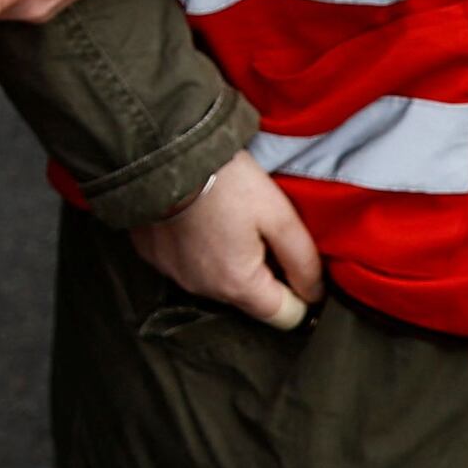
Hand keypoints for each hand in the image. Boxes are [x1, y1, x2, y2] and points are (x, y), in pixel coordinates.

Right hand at [130, 150, 325, 329]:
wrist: (166, 152)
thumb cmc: (227, 181)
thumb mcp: (280, 216)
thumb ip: (304, 262)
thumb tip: (314, 294)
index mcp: (238, 284)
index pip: (285, 316)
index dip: (299, 292)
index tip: (293, 261)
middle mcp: (202, 290)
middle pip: (249, 299)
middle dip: (262, 273)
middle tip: (259, 232)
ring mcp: (174, 274)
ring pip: (218, 283)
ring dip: (229, 263)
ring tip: (227, 222)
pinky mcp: (154, 257)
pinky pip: (187, 266)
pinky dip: (198, 251)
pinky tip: (199, 222)